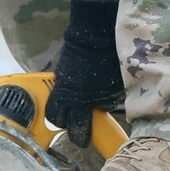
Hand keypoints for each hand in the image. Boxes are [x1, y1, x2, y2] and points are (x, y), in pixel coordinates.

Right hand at [46, 0, 123, 147]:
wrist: (97, 29)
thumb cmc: (112, 57)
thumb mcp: (117, 84)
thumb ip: (110, 101)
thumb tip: (110, 109)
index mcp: (82, 100)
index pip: (77, 129)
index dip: (81, 138)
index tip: (85, 141)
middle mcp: (67, 93)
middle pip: (56, 119)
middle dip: (65, 125)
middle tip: (77, 124)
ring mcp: (60, 80)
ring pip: (52, 104)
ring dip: (60, 110)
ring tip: (72, 109)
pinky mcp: (59, 69)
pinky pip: (56, 88)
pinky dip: (62, 93)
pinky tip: (73, 91)